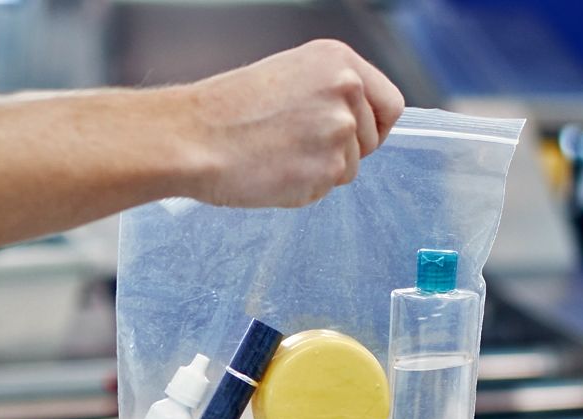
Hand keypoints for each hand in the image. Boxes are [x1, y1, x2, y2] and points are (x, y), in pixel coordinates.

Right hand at [184, 39, 404, 207]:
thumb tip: (351, 123)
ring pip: (347, 170)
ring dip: (317, 172)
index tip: (357, 136)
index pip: (390, 103)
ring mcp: (338, 133)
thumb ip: (326, 94)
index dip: (374, 125)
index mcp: (338, 62)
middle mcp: (346, 93)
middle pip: (371, 141)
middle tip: (295, 148)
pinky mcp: (325, 171)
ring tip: (274, 157)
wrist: (192, 138)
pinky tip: (270, 172)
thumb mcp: (285, 78)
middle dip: (341, 151)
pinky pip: (324, 191)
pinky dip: (300, 189)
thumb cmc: (223, 111)